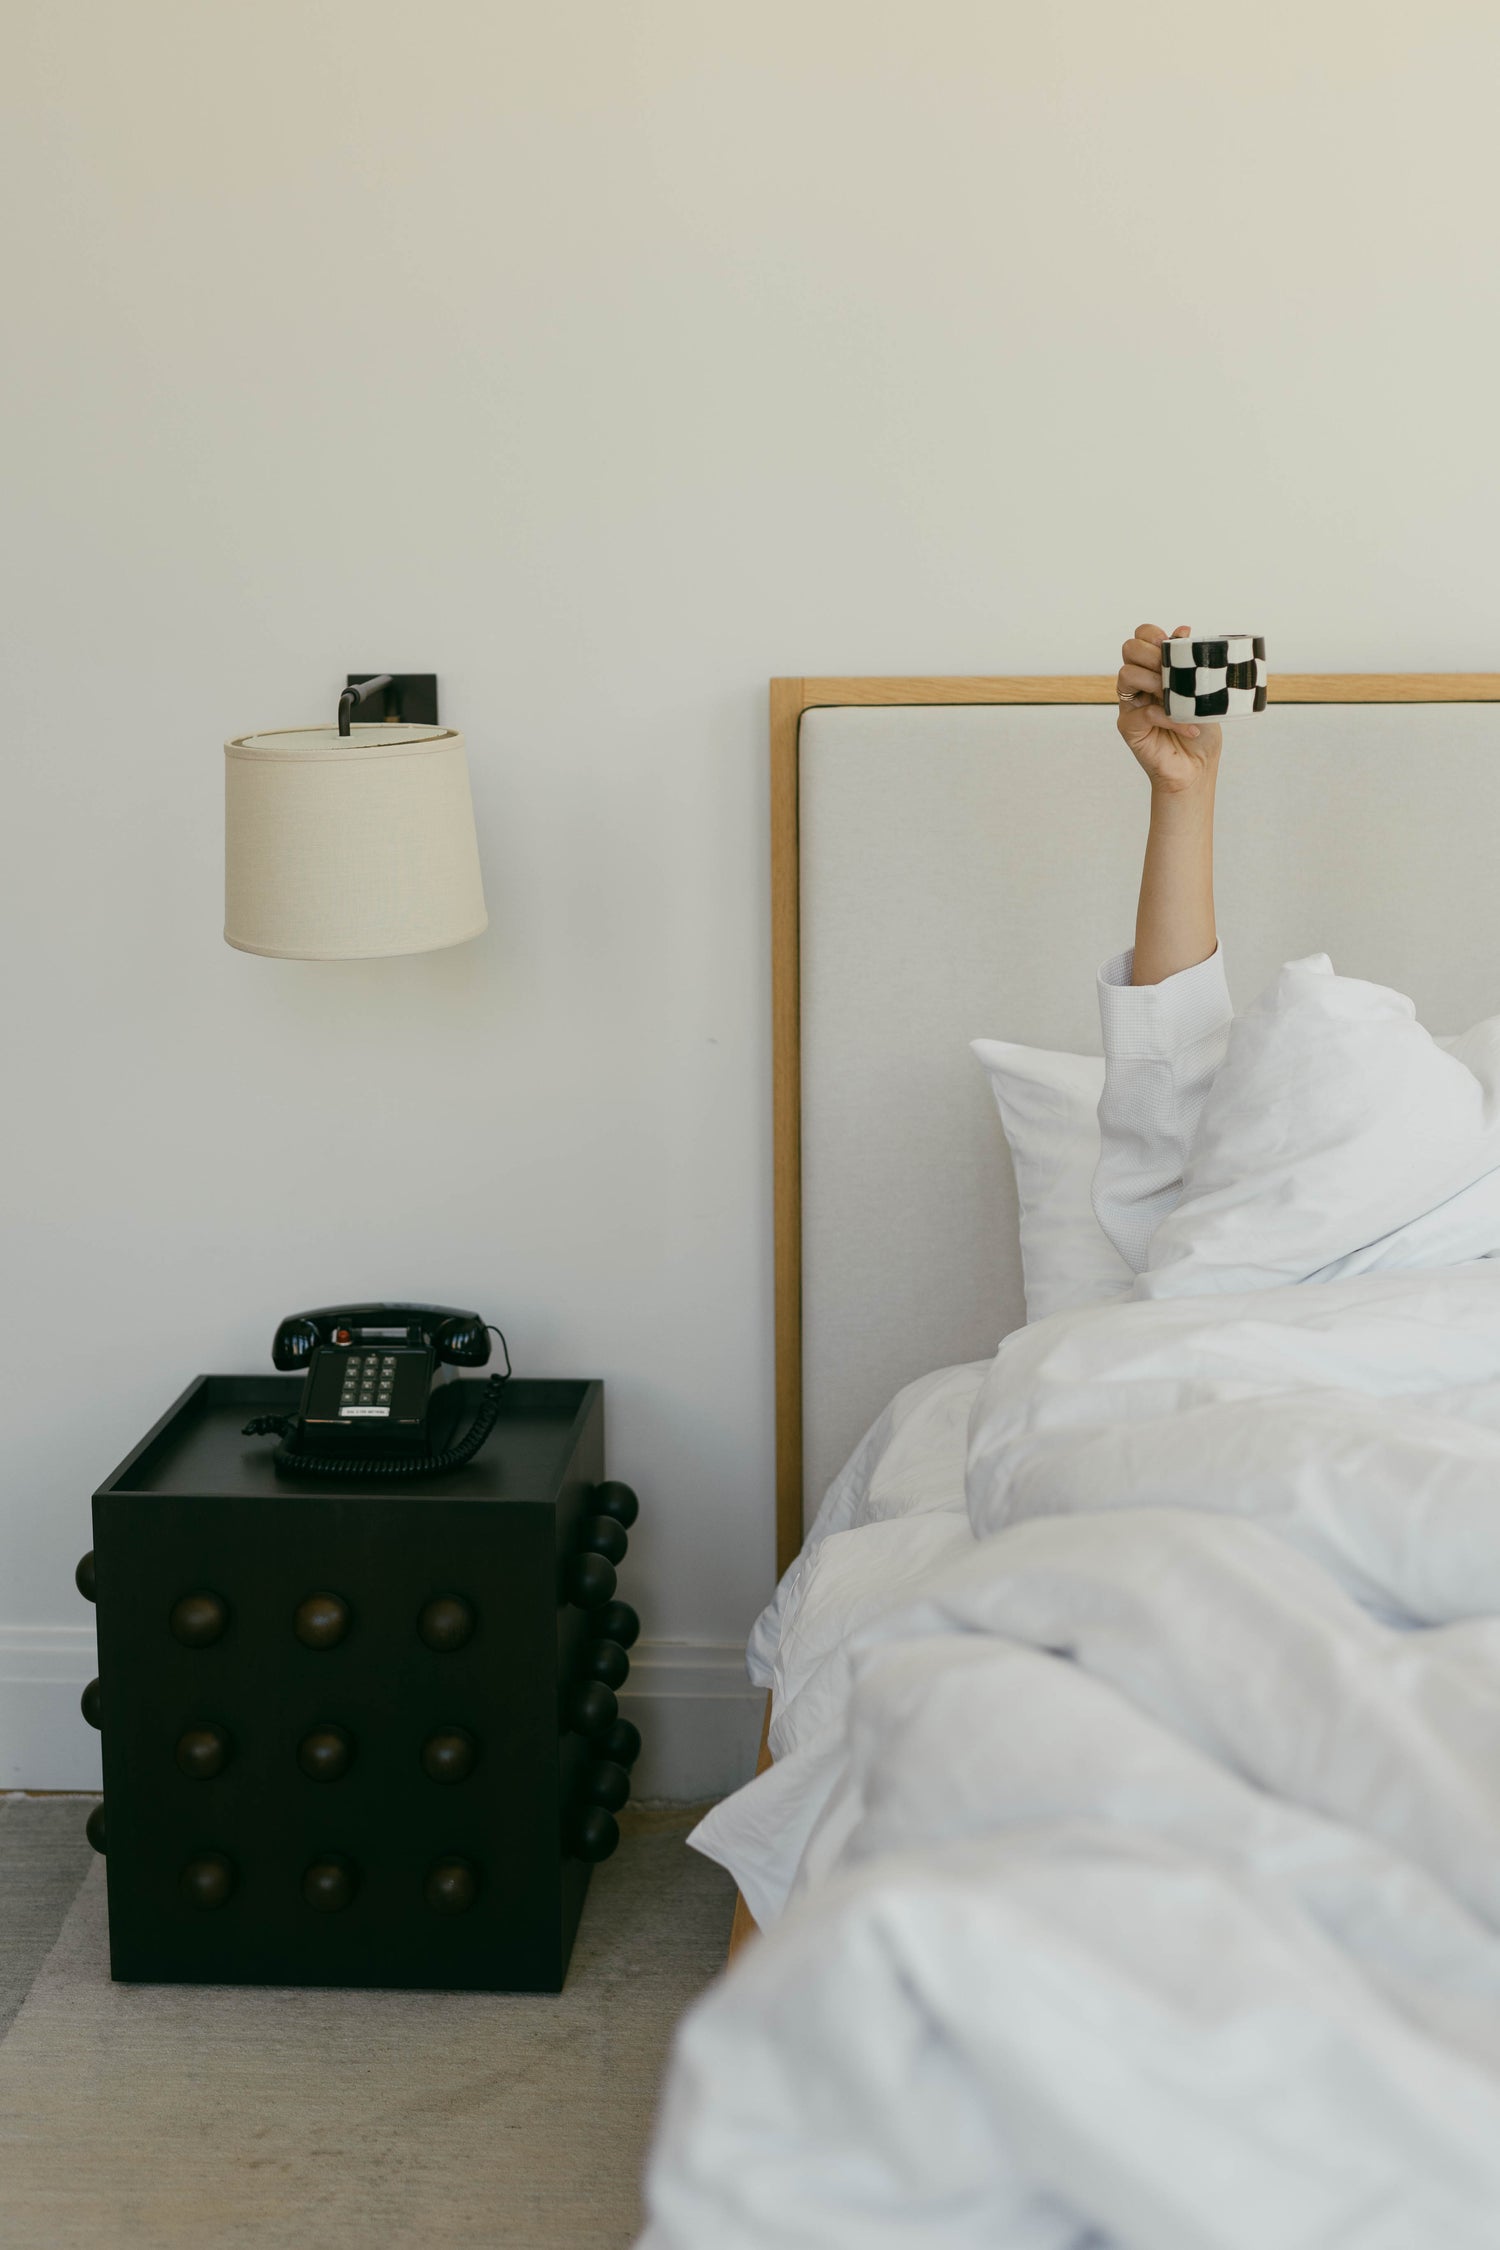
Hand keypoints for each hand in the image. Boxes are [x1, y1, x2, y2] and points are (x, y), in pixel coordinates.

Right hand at [1116, 623, 1221, 792]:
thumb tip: (1183, 629)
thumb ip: (1190, 663)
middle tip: (1172, 671)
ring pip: (1126, 674)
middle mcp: (1138, 685)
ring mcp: (1131, 705)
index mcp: (1154, 670)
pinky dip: (1170, 717)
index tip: (1173, 645)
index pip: (1140, 638)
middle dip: (1152, 653)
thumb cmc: (1200, 731)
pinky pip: (1143, 712)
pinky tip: (1188, 726)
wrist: (1197, 768)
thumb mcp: (1202, 691)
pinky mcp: (1130, 727)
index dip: (1152, 634)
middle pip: (1128, 649)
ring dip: (1154, 680)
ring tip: (1175, 696)